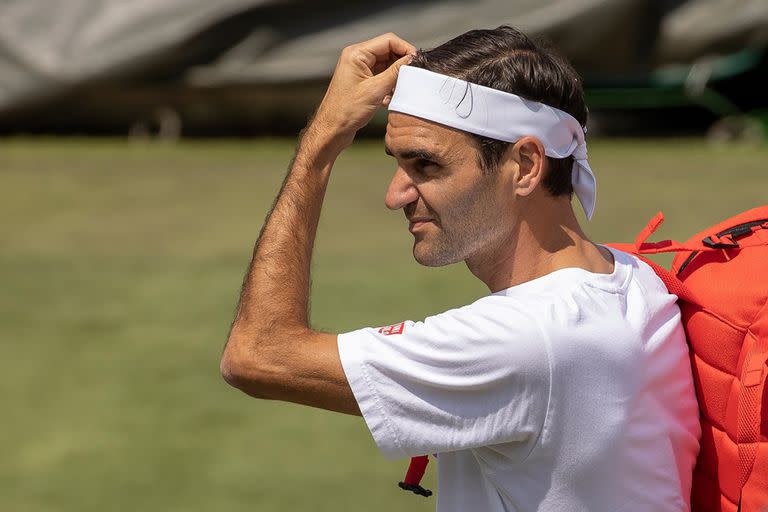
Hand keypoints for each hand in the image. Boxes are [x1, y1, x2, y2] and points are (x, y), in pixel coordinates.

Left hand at [310, 33, 415, 149]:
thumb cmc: (346, 111)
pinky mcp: (363, 83)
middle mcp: (357, 58)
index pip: (388, 41)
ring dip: (396, 78)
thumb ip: (395, 73)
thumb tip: (412, 60)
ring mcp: (360, 70)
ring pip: (387, 66)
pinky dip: (389, 86)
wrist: (332, 130)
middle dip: (401, 65)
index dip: (405, 49)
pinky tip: (389, 99)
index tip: (417, 61)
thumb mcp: (375, 90)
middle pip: (389, 52)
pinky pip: (382, 78)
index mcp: (357, 54)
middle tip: (411, 77)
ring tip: (398, 91)